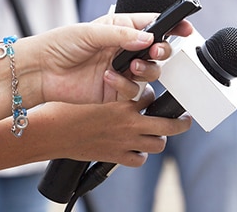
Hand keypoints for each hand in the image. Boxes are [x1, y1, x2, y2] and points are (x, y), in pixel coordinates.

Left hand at [31, 12, 192, 104]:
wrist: (41, 72)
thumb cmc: (61, 45)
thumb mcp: (91, 32)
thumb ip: (122, 35)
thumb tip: (148, 38)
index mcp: (120, 28)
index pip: (153, 24)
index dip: (172, 26)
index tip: (185, 28)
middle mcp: (124, 49)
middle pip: (158, 49)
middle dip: (162, 50)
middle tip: (155, 50)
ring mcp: (122, 70)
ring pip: (150, 71)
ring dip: (147, 68)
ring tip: (132, 65)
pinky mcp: (115, 90)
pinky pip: (133, 90)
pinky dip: (125, 85)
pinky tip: (108, 78)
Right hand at [36, 86, 191, 166]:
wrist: (51, 132)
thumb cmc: (68, 107)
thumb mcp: (94, 88)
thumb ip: (113, 85)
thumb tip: (122, 76)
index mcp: (125, 100)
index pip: (152, 95)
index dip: (152, 94)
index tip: (153, 95)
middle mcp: (130, 121)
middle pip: (169, 124)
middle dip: (181, 123)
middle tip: (185, 120)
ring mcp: (125, 141)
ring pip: (158, 144)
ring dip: (159, 139)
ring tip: (160, 134)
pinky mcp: (116, 157)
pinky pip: (139, 159)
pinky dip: (140, 155)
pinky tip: (136, 149)